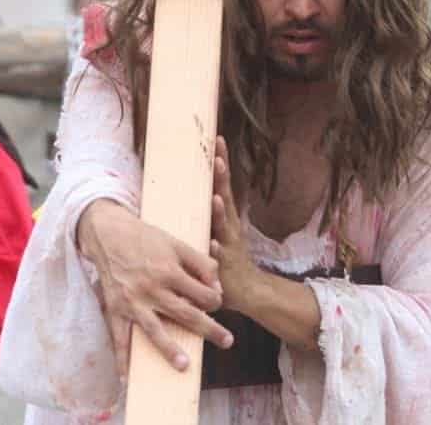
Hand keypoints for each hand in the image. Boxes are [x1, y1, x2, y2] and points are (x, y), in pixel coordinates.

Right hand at [76, 197, 230, 375]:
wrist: (108, 234)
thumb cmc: (146, 238)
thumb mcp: (177, 243)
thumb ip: (200, 263)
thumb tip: (217, 287)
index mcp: (169, 271)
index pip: (201, 293)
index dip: (214, 300)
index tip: (217, 302)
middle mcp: (152, 289)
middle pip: (185, 314)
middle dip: (209, 329)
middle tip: (227, 341)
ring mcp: (133, 301)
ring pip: (154, 329)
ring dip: (169, 349)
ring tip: (184, 365)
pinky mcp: (115, 309)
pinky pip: (119, 338)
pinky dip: (122, 358)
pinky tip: (126, 378)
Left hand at [210, 136, 262, 314]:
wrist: (247, 290)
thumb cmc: (225, 257)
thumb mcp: (214, 229)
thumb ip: (204, 213)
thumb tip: (183, 190)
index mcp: (224, 216)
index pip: (221, 183)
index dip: (220, 163)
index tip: (216, 139)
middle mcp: (229, 225)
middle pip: (225, 195)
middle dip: (221, 177)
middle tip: (217, 157)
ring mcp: (229, 244)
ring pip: (223, 224)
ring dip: (220, 211)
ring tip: (215, 197)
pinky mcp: (226, 265)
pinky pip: (220, 256)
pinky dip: (216, 249)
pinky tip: (212, 244)